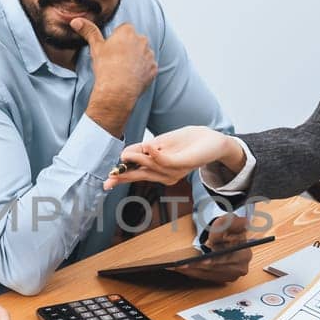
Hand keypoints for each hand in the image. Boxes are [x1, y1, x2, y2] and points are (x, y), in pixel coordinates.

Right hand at [77, 18, 156, 137]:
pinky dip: (142, 71)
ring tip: (124, 70)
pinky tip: (132, 77)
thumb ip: (88, 31)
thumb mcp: (95, 47)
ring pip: (143, 53)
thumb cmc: (106, 67)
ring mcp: (149, 55)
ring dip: (136, 59)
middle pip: (134, 40)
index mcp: (128, 31)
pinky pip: (148, 67)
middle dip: (128, 48)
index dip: (116, 39)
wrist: (117, 90)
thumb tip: (75, 21)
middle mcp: (142, 40)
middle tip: (116, 60)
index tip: (111, 49)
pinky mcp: (154, 68)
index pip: (123, 29)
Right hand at [104, 125, 244, 188]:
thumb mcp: (160, 143)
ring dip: (137, 158)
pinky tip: (147, 146)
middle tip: (109, 180)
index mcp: (159, 170)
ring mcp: (175, 171)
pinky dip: (154, 154)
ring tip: (126, 153)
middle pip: (140, 175)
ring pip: (150, 166)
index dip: (121, 176)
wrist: (212, 139)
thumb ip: (144, 150)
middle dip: (124, 177)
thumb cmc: (187, 141)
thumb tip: (124, 155)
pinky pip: (165, 161)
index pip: (137, 173)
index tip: (108, 181)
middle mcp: (166, 174)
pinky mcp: (183, 164)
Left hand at [174, 212, 254, 283]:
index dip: (210, 261)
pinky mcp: (223, 278)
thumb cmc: (230, 227)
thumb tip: (213, 239)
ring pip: (207, 274)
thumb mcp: (229, 220)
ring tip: (177, 267)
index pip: (223, 260)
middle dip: (195, 266)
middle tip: (179, 265)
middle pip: (213, 269)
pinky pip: (206, 277)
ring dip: (191, 271)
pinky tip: (182, 269)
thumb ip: (224, 225)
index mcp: (244, 254)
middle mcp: (240, 268)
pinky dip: (193, 273)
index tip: (197, 261)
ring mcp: (231, 275)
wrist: (231, 235)